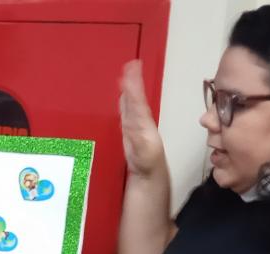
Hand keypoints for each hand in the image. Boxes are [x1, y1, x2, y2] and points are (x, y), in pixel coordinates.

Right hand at [119, 60, 165, 177]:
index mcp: (143, 122)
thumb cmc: (148, 163)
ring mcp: (133, 124)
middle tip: (131, 63)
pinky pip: (125, 111)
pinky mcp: (127, 131)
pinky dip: (123, 100)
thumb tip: (131, 125)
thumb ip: (138, 137)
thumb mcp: (144, 151)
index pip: (137, 100)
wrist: (148, 175)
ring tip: (127, 71)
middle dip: (132, 81)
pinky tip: (121, 94)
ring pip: (130, 102)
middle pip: (134, 97)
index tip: (133, 67)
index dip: (134, 85)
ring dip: (128, 87)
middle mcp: (139, 120)